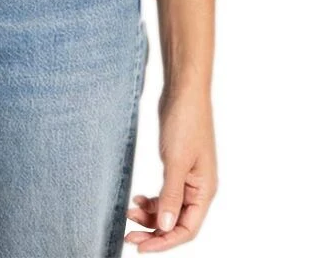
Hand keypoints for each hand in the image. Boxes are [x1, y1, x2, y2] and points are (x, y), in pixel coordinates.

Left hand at [124, 84, 217, 250]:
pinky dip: (151, 200)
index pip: (187, 229)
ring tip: (129, 213)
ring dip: (150, 215)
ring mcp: (187, 177)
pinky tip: (137, 199)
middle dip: (154, 231)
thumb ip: (170, 196)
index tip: (141, 247)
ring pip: (168, 208)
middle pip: (176, 223)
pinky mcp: (176, 166)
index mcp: (204, 191)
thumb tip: (164, 227)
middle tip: (129, 235)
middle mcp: (198, 188)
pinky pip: (165, 193)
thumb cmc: (186, 122)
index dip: (164, 242)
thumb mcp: (175, 161)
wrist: (183, 91)